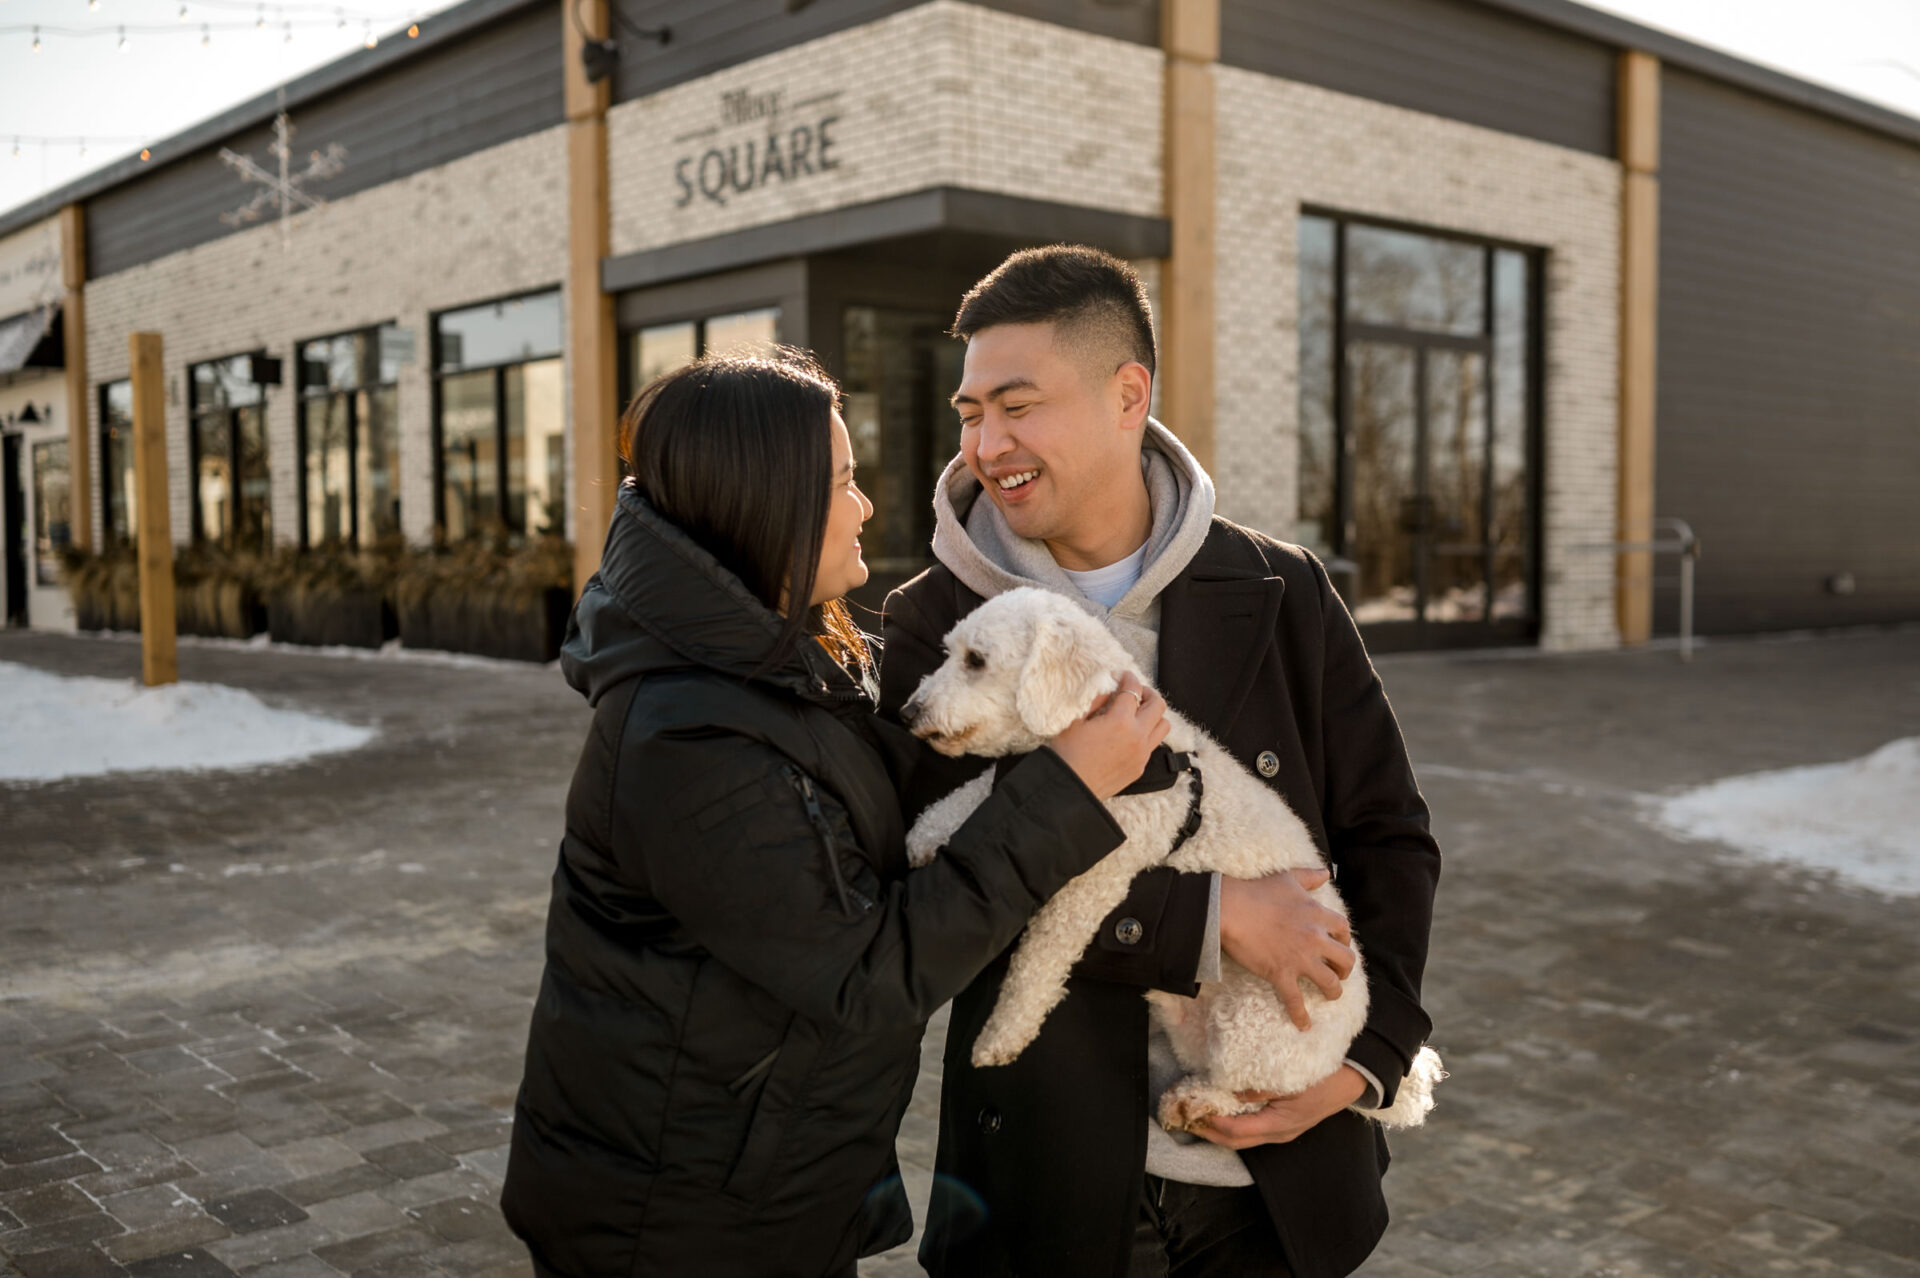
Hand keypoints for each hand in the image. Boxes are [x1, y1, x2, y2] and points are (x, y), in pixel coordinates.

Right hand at [1046, 673, 1169, 799]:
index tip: (1124, 676)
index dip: (1129, 678)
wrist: (1070, 789)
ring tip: (1138, 713)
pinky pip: (1153, 745)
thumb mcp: (1076, 720)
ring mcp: (1141, 754)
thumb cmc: (1067, 753)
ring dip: (1153, 715)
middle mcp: (1137, 736)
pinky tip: (1131, 734)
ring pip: (1163, 726)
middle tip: (1135, 692)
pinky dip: (1147, 734)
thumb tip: (1110, 690)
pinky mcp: (1139, 767)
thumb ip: (1097, 701)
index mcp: (1120, 721)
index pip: (1133, 690)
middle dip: (1148, 693)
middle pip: (1158, 705)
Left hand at [1194, 1066, 1366, 1148]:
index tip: (1191, 1108)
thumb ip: (1260, 1087)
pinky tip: (1222, 1107)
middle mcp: (1278, 1134)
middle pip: (1234, 1142)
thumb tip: (1231, 1090)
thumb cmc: (1324, 1077)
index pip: (1235, 1132)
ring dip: (1218, 1127)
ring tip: (1198, 1111)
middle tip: (1184, 1116)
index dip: (1210, 1123)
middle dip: (1207, 1131)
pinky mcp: (1282, 1123)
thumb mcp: (1292, 1079)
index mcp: (1279, 1125)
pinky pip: (1252, 1129)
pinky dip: (1233, 1121)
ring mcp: (1281, 1131)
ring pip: (1242, 1138)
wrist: (1353, 1079)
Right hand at [1220, 868, 1354, 1029]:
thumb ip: (1310, 876)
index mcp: (1318, 915)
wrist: (1231, 907)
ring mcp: (1300, 959)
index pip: (1344, 931)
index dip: (1344, 940)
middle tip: (1338, 973)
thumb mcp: (1288, 877)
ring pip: (1330, 983)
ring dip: (1333, 992)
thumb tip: (1326, 872)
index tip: (1339, 945)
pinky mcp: (1281, 974)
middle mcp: (1315, 938)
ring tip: (1330, 996)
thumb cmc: (1257, 890)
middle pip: (1346, 960)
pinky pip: (1295, 1001)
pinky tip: (1304, 1025)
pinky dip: (1301, 1016)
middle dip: (1345, 969)